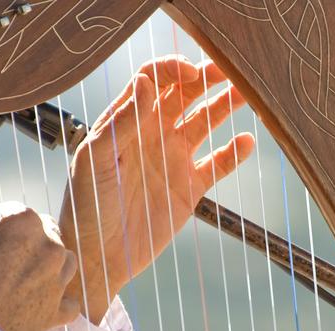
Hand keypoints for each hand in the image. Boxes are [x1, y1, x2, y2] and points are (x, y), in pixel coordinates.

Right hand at [0, 202, 79, 330]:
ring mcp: (57, 281)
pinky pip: (68, 303)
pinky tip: (37, 303)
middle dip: (22, 240)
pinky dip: (55, 302)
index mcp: (24, 222)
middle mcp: (49, 247)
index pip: (8, 211)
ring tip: (17, 278)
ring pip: (61, 262)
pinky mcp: (58, 312)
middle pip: (41, 232)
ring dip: (44, 265)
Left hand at [59, 56, 254, 321]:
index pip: (153, 80)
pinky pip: (219, 162)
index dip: (174, 69)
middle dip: (208, 76)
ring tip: (248, 93)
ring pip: (206, 121)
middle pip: (185, 92)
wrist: (97, 257)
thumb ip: (121, 122)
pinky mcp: (190, 187)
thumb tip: (145, 81)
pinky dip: (235, 152)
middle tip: (232, 68)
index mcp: (126, 121)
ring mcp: (173, 158)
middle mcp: (152, 133)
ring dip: (226, 104)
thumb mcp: (95, 160)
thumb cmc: (86, 205)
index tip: (193, 73)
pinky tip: (248, 141)